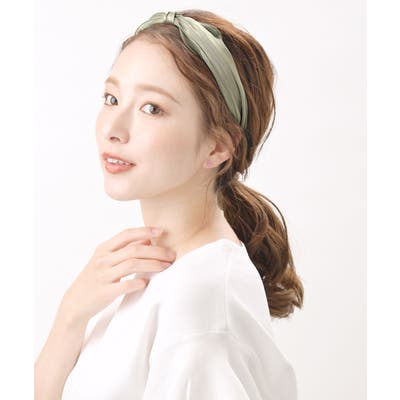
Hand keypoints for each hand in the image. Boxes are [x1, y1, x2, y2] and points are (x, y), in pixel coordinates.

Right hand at [59, 226, 175, 325]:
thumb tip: (147, 239)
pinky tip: (147, 283)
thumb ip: (124, 249)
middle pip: (134, 250)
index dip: (145, 231)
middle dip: (156, 251)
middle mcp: (102, 260)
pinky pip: (125, 285)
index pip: (126, 234)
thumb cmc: (95, 279)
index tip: (161, 231)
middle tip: (171, 255)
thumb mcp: (106, 260)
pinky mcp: (104, 292)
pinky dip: (138, 283)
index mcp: (103, 249)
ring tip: (166, 267)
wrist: (75, 303)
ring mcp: (102, 276)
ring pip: (132, 265)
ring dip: (153, 265)